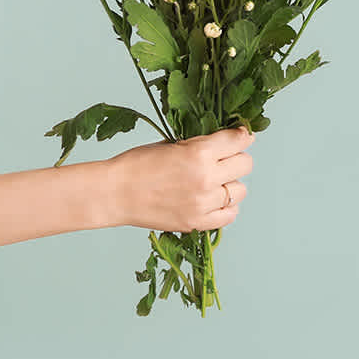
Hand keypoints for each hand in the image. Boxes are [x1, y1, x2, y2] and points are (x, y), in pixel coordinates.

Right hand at [103, 126, 254, 231]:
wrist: (112, 193)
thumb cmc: (136, 165)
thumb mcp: (171, 144)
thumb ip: (201, 143)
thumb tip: (227, 140)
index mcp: (199, 153)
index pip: (240, 140)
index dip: (242, 136)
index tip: (241, 137)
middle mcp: (206, 178)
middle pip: (246, 164)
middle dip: (237, 159)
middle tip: (224, 161)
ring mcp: (203, 203)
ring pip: (240, 191)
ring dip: (230, 185)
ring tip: (214, 183)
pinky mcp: (196, 222)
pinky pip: (230, 215)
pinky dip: (226, 208)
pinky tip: (214, 201)